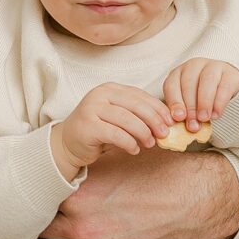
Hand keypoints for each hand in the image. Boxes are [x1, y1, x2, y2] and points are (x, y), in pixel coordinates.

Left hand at [11, 148, 238, 238]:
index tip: (8, 203)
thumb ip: (82, 166)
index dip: (20, 204)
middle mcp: (82, 230)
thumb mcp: (115, 160)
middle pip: (35, 234)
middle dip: (17, 233)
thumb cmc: (159, 174)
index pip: (35, 204)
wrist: (199, 202)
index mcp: (79, 197)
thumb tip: (54, 161)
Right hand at [53, 82, 171, 176]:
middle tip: (164, 134)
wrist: (68, 143)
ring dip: (143, 133)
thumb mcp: (118, 117)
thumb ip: (137, 115)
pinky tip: (134, 149)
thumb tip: (165, 123)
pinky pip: (115, 134)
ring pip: (127, 119)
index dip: (158, 108)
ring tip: (150, 143)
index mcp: (110, 89)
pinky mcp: (88, 126)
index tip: (170, 121)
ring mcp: (92, 109)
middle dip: (154, 120)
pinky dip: (129, 142)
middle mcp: (100, 95)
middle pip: (135, 105)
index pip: (140, 95)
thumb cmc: (98, 130)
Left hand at [162, 59, 238, 129]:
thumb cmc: (201, 97)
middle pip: (189, 83)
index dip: (174, 101)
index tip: (178, 118)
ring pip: (207, 80)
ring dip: (204, 102)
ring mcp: (213, 66)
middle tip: (192, 124)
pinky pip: (224, 86)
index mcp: (179, 72)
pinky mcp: (230, 73)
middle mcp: (194, 65)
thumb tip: (184, 127)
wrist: (225, 87)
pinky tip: (216, 114)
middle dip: (190, 106)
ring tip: (204, 119)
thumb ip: (184, 112)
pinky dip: (219, 102)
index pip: (171, 84)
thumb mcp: (189, 103)